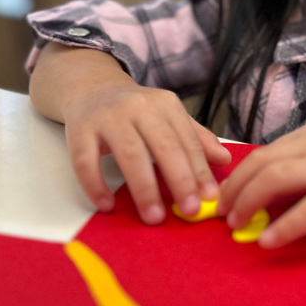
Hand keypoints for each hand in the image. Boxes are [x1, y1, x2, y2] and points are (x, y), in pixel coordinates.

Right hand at [63, 82, 230, 224]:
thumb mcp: (168, 117)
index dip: (199, 170)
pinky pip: (86, 161)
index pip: (186, 140)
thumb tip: (225, 159)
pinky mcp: (80, 129)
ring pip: (129, 155)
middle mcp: (138, 107)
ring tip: (154, 217)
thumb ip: (196, 138)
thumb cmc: (136, 111)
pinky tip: (107, 205)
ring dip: (144, 189)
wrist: (91, 89)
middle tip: (189, 211)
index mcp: (165, 104)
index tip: (210, 197)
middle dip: (179, 180)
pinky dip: (96, 185)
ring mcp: (108, 117)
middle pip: (163, 146)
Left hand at [218, 119, 305, 247]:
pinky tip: (269, 241)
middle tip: (222, 215)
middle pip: (260, 164)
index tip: (226, 197)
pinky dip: (283, 227)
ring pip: (274, 180)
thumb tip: (276, 185)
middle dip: (234, 191)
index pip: (264, 152)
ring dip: (248, 205)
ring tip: (237, 226)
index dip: (238, 176)